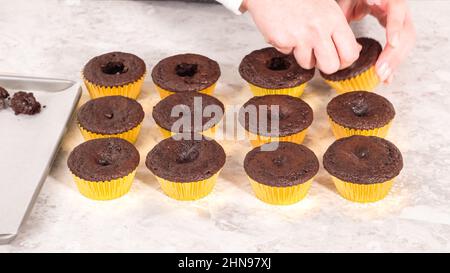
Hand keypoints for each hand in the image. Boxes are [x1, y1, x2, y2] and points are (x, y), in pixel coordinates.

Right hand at [242, 0, 361, 73]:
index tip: (337, 59)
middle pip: (331, 66)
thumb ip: (339, 29)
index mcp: (334, 19)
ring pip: (307, 64)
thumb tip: (355, 49)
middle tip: (318, 56)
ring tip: (297, 36)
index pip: (350, 54)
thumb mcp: (326, 7)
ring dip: (302, 55)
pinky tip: (283, 30)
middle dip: (324, 65)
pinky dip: (284, 45)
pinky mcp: (282, 40)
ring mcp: (300, 36)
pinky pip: (287, 54)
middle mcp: (319, 29)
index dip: (344, 62)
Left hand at [338, 0, 415, 82]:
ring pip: (406, 43)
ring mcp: (401, 21)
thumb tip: (344, 27)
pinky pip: (400, 49)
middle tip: (381, 71)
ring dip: (394, 62)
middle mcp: (399, 10)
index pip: (397, 11)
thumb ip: (346, 10)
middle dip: (394, 55)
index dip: (396, 28)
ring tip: (382, 77)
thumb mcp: (351, 0)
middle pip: (406, 32)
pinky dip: (393, 63)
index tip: (393, 43)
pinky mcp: (398, 31)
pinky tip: (387, 76)